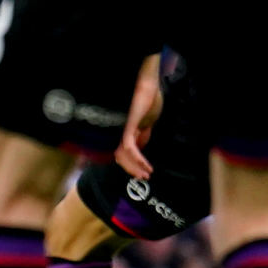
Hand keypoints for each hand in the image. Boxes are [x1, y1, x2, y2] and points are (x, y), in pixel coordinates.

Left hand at [116, 53, 164, 180]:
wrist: (147, 88)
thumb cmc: (147, 102)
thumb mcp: (146, 123)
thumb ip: (142, 134)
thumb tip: (141, 147)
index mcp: (124, 132)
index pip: (121, 154)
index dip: (129, 166)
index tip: (142, 173)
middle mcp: (120, 133)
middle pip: (119, 157)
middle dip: (131, 170)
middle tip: (144, 178)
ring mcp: (123, 130)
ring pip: (122, 155)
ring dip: (134, 167)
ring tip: (145, 174)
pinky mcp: (128, 127)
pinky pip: (129, 147)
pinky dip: (137, 158)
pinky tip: (145, 165)